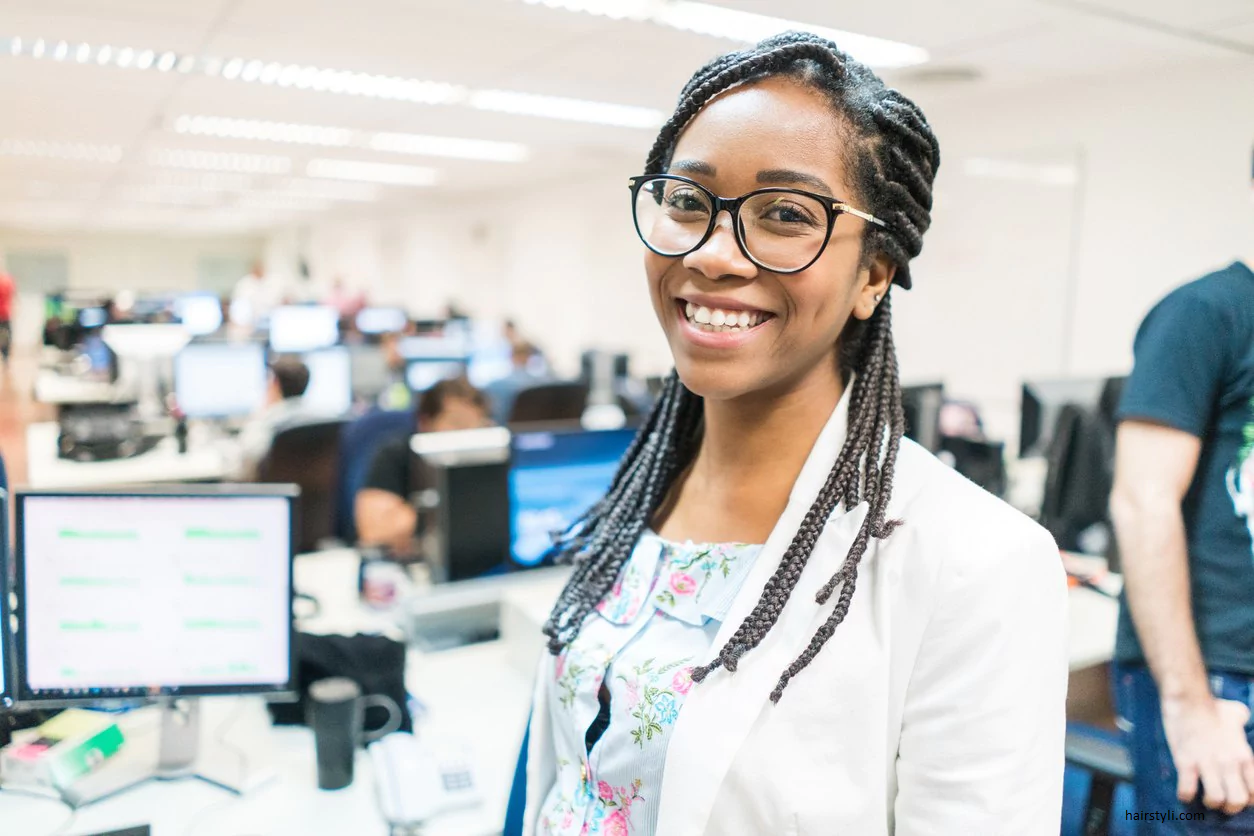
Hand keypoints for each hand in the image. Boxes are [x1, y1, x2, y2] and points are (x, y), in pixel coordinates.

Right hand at [1161, 696, 1253, 814]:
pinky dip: (1185, 795)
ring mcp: (1207, 763)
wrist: (1188, 698)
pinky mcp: (1185, 761)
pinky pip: (1187, 790)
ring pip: (1215, 799)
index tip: (1236, 796)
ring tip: (1203, 796)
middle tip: (1221, 802)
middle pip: (1237, 801)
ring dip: (1208, 802)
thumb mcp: (1237, 713)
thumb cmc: (1213, 706)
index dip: (1246, 800)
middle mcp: (1229, 763)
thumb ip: (1243, 720)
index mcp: (1244, 756)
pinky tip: (1185, 791)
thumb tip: (1242, 718)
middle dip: (1229, 807)